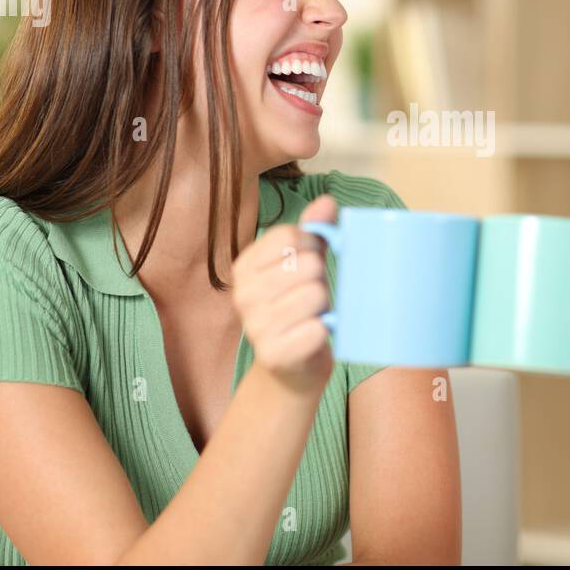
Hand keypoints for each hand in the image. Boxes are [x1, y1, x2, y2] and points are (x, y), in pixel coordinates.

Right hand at [231, 194, 336, 396]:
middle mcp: (242, 294)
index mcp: (244, 266)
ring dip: (323, 307)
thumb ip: (314, 231)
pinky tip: (312, 337)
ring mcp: (255, 326)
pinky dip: (324, 332)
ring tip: (311, 317)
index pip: (290, 236)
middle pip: (306, 264)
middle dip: (319, 280)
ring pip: (315, 294)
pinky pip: (317, 328)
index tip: (309, 263)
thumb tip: (327, 202)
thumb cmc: (300, 308)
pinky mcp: (274, 354)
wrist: (293, 368)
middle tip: (310, 299)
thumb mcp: (304, 264)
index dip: (313, 246)